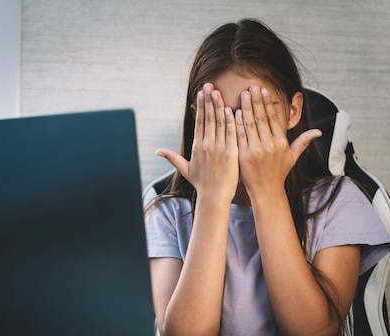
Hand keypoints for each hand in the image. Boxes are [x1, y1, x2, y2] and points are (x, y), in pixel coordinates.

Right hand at [157, 83, 238, 201]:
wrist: (214, 197)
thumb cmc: (201, 184)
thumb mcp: (185, 169)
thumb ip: (172, 157)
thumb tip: (157, 151)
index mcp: (196, 146)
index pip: (199, 121)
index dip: (200, 106)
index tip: (201, 93)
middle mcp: (206, 145)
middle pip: (208, 117)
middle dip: (209, 100)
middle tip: (209, 84)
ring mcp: (219, 148)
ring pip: (220, 122)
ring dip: (219, 105)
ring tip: (218, 91)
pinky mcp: (231, 153)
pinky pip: (232, 133)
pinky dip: (232, 121)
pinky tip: (232, 109)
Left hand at [235, 85, 320, 200]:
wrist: (266, 191)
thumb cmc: (278, 173)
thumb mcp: (292, 157)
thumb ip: (303, 141)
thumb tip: (319, 132)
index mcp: (280, 143)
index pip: (273, 118)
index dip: (268, 103)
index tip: (264, 90)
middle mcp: (269, 145)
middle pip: (261, 119)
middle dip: (256, 101)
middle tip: (251, 87)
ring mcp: (255, 151)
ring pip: (249, 125)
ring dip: (246, 108)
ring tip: (242, 94)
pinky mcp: (243, 156)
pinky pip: (239, 136)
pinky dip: (236, 124)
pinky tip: (233, 112)